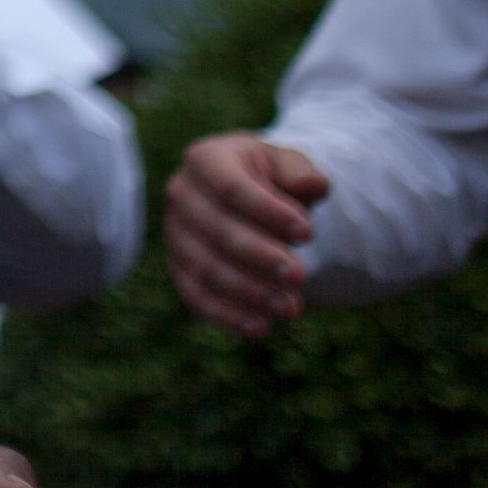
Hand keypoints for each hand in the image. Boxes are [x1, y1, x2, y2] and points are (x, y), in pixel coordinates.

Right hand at [165, 131, 328, 335]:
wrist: (246, 197)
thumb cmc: (269, 178)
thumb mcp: (286, 165)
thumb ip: (299, 172)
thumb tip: (313, 184)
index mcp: (205, 159)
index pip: (231, 187)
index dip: (267, 211)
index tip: (307, 233)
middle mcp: (181, 194)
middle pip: (218, 231)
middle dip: (261, 257)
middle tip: (300, 276)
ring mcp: (175, 234)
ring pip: (207, 268)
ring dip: (249, 292)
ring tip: (290, 308)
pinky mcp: (179, 269)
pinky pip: (197, 296)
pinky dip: (227, 315)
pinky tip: (260, 328)